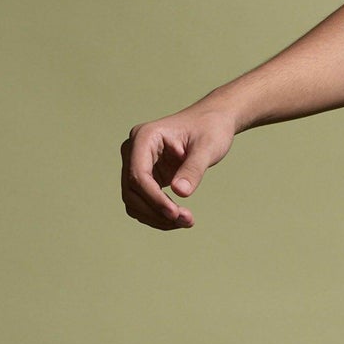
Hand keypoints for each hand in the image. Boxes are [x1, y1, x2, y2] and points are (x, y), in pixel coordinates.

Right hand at [120, 106, 236, 230]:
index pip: (138, 175)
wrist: (212, 122)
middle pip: (131, 191)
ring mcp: (136, 163)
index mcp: (144, 137)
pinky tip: (179, 218)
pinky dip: (157, 214)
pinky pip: (142, 201)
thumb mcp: (207, 148)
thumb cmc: (210, 129)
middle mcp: (134, 150)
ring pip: (133, 200)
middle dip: (157, 211)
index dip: (154, 199)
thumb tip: (180, 193)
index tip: (176, 214)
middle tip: (188, 221)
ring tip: (187, 221)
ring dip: (156, 217)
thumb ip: (193, 169)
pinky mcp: (145, 176)